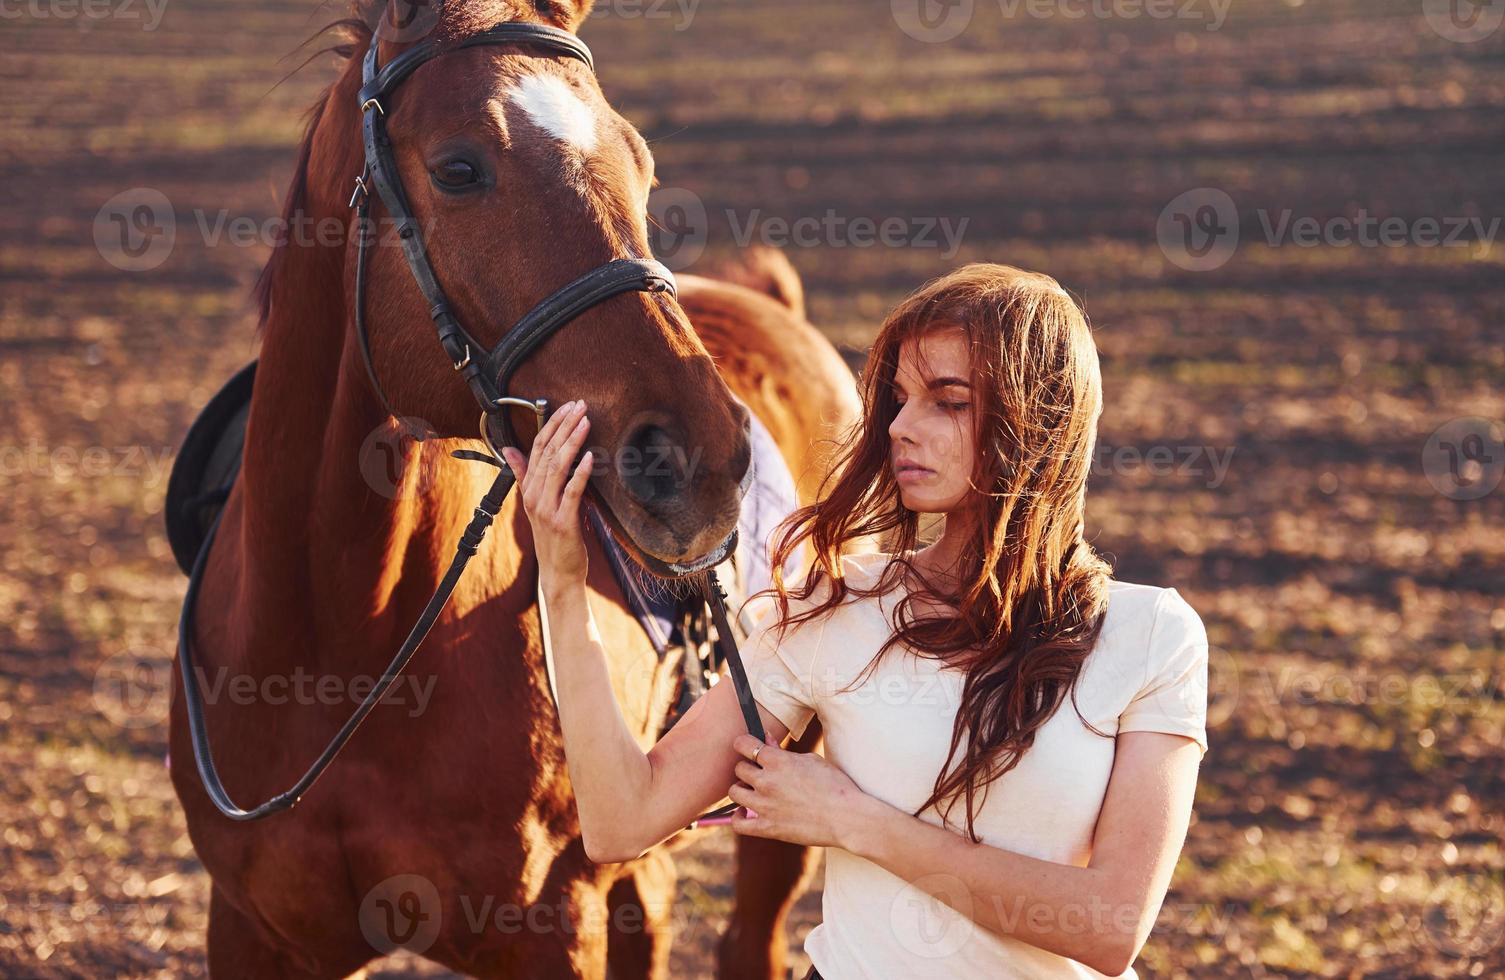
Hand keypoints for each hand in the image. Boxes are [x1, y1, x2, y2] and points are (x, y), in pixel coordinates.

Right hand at [499, 399, 593, 593]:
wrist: (558, 572)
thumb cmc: (553, 537)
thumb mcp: (537, 502)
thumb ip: (525, 474)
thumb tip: (510, 448)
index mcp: (529, 489)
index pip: (537, 448)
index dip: (552, 425)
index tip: (568, 406)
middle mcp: (534, 496)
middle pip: (547, 453)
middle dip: (564, 426)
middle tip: (580, 405)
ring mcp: (547, 509)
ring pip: (558, 468)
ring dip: (572, 442)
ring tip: (585, 422)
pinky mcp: (563, 522)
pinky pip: (571, 493)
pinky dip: (580, 473)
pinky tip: (590, 457)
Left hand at [727, 733, 870, 848]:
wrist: (847, 817)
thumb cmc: (835, 786)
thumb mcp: (811, 761)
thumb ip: (784, 751)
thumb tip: (765, 740)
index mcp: (777, 760)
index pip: (743, 744)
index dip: (743, 744)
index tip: (747, 747)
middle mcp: (766, 781)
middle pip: (739, 769)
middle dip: (748, 768)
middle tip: (760, 772)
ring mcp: (764, 805)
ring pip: (734, 792)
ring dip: (743, 789)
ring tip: (755, 791)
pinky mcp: (767, 828)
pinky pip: (738, 823)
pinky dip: (738, 817)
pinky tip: (746, 812)